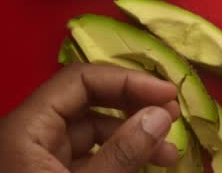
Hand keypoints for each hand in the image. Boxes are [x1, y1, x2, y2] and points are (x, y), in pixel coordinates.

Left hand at [0, 63, 179, 172]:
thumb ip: (121, 153)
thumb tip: (160, 114)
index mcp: (25, 129)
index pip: (80, 80)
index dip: (128, 81)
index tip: (167, 94)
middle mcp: (32, 136)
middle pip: (90, 102)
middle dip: (135, 106)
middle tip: (172, 114)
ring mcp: (42, 158)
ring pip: (95, 132)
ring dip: (135, 136)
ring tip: (170, 152)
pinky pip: (92, 157)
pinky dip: (122, 157)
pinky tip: (149, 163)